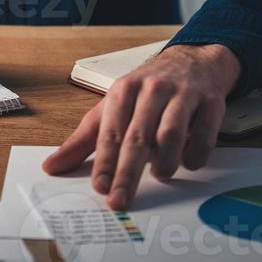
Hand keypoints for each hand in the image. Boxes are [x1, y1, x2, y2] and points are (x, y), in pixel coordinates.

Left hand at [42, 43, 241, 209]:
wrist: (192, 61)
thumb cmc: (147, 91)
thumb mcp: (112, 108)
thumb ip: (83, 140)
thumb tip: (51, 166)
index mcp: (124, 90)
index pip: (111, 131)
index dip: (105, 161)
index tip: (100, 187)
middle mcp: (152, 89)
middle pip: (138, 136)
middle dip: (127, 173)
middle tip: (119, 200)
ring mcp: (182, 94)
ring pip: (171, 135)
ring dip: (165, 162)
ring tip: (160, 173)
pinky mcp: (210, 102)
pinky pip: (204, 135)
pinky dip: (195, 155)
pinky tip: (188, 161)